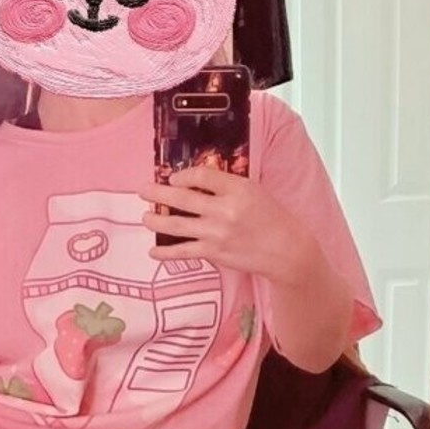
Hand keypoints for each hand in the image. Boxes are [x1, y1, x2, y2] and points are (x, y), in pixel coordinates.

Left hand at [140, 166, 317, 287]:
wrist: (286, 249)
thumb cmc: (271, 217)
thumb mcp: (254, 191)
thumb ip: (227, 186)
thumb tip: (198, 181)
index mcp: (237, 189)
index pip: (201, 176)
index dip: (182, 175)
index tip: (173, 177)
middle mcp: (225, 209)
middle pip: (183, 198)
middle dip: (159, 193)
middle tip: (143, 190)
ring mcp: (217, 233)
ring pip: (177, 224)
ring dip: (157, 220)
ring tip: (145, 217)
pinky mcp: (215, 252)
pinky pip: (184, 251)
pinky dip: (166, 252)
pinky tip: (153, 250)